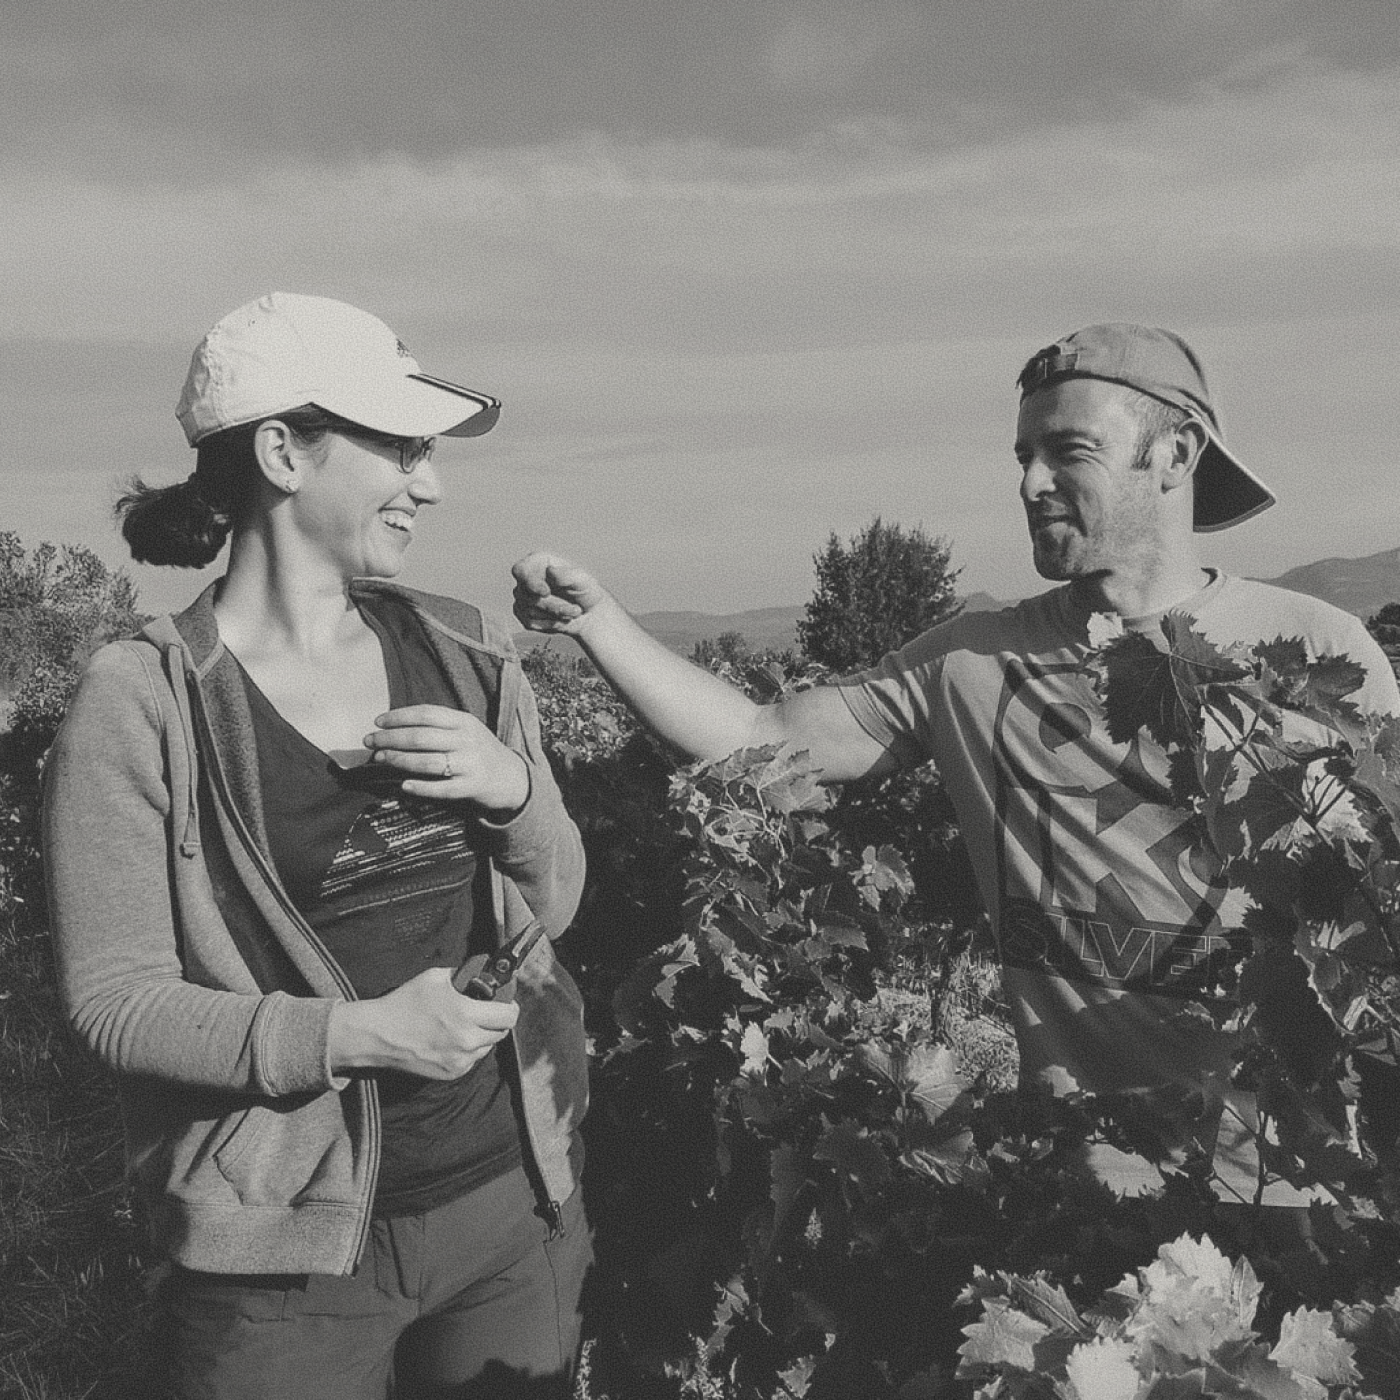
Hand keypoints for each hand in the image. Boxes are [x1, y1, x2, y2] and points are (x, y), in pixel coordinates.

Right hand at [328, 966, 518, 1078]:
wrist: (378, 1035)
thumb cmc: (405, 1003)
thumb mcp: (436, 977)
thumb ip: (464, 974)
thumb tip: (483, 971)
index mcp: (465, 1014)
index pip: (508, 1015)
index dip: (509, 1006)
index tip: (504, 1001)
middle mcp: (466, 1041)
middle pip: (501, 1032)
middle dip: (496, 1020)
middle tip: (485, 1011)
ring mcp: (460, 1060)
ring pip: (487, 1047)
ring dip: (483, 1035)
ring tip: (464, 1024)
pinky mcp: (452, 1073)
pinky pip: (472, 1059)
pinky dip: (468, 1049)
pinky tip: (451, 1039)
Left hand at [363, 704, 528, 812]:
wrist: (511, 778)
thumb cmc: (478, 751)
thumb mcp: (466, 730)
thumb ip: (439, 726)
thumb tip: (395, 726)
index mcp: (465, 721)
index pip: (427, 714)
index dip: (399, 716)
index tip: (378, 722)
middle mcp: (468, 741)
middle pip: (423, 737)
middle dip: (391, 738)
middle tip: (370, 741)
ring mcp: (471, 765)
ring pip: (429, 762)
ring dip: (400, 760)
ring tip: (380, 759)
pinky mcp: (472, 787)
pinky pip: (442, 789)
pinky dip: (421, 788)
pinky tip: (404, 786)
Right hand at [511, 552, 612, 634]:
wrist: (589, 613)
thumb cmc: (586, 591)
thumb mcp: (583, 581)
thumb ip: (568, 575)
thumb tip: (550, 570)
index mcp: (537, 563)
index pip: (520, 570)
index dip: (529, 582)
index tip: (545, 592)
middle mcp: (526, 579)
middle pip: (528, 596)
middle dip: (554, 606)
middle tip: (577, 610)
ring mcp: (523, 598)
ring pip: (530, 611)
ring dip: (556, 615)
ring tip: (574, 612)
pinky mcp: (524, 616)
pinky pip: (531, 623)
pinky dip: (550, 624)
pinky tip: (563, 619)